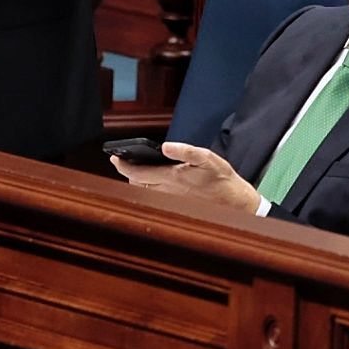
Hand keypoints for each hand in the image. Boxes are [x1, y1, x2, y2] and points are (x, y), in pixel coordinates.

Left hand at [111, 143, 262, 213]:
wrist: (234, 201)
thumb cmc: (221, 178)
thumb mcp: (207, 158)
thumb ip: (186, 151)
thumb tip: (166, 146)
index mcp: (172, 177)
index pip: (138, 173)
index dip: (123, 165)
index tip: (114, 157)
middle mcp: (167, 190)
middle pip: (137, 183)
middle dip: (128, 172)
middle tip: (122, 160)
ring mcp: (170, 198)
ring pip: (144, 190)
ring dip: (136, 179)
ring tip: (134, 167)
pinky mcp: (176, 201)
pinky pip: (153, 194)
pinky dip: (147, 185)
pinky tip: (151, 178)